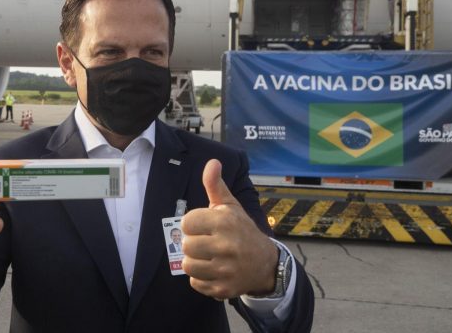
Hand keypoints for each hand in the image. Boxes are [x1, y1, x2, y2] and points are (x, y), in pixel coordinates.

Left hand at [181, 159, 277, 298]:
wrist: (266, 263)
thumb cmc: (242, 230)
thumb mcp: (231, 206)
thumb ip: (215, 185)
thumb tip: (212, 162)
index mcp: (225, 222)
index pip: (186, 222)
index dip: (193, 224)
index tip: (205, 226)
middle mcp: (226, 246)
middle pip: (186, 245)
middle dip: (194, 243)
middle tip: (208, 243)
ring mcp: (225, 270)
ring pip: (188, 265)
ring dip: (196, 261)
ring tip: (209, 257)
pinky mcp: (223, 289)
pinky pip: (195, 283)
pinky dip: (201, 278)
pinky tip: (214, 270)